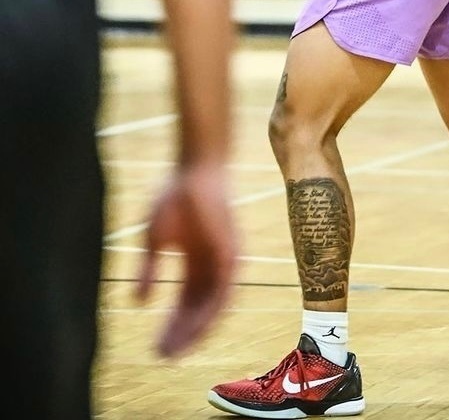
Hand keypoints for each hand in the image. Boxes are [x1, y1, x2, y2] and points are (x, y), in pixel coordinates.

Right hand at [134, 162, 237, 356]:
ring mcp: (225, 261)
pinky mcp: (233, 255)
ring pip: (213, 307)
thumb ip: (149, 270)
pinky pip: (224, 292)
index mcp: (196, 259)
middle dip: (180, 333)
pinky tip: (193, 328)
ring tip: (176, 349)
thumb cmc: (174, 195)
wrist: (195, 170)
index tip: (154, 346)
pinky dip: (210, 312)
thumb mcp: (154, 239)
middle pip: (198, 309)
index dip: (170, 324)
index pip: (185, 301)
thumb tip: (138, 301)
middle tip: (163, 356)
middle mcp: (213, 264)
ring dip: (195, 330)